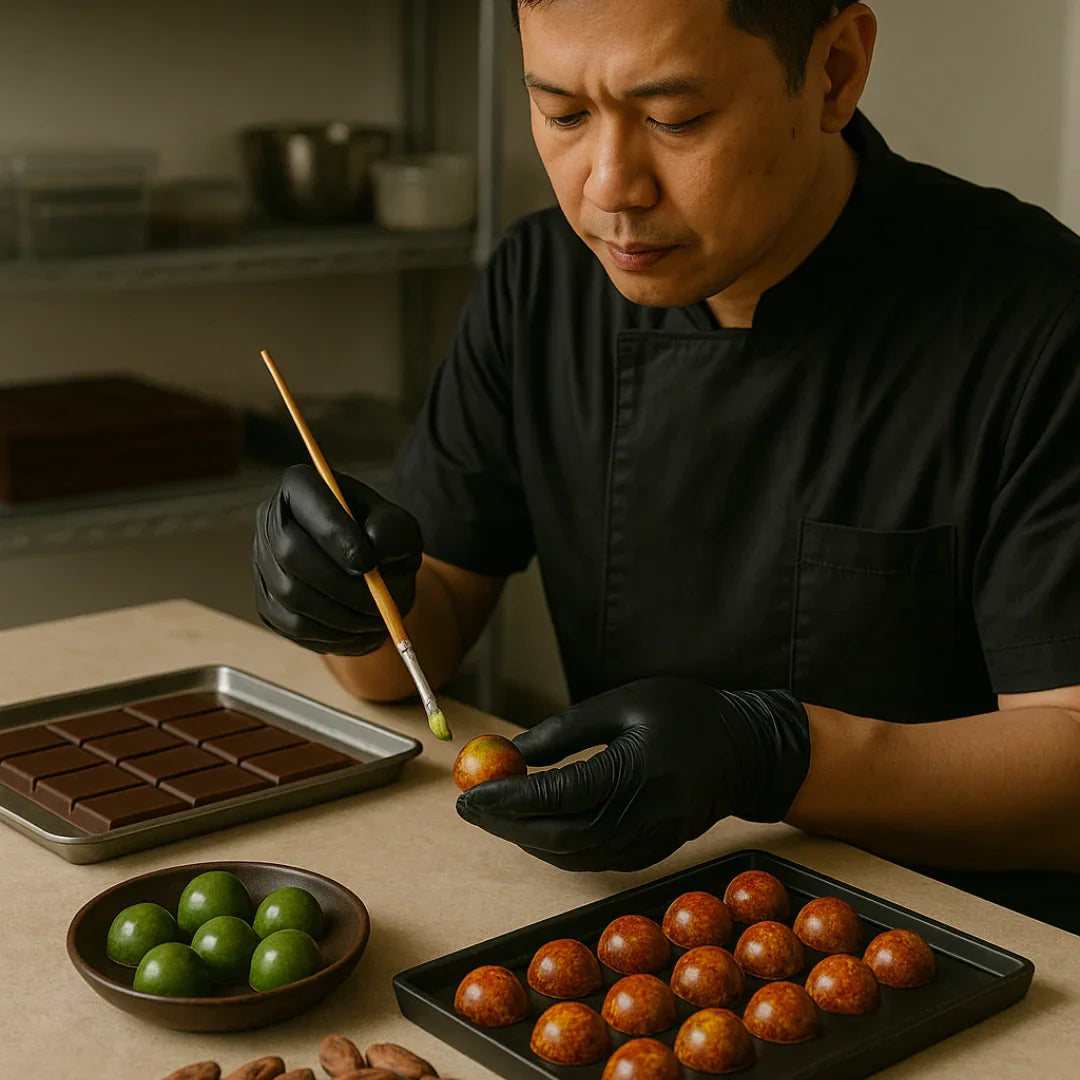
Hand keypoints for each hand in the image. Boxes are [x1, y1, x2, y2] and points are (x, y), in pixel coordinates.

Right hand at [253, 464, 422, 654]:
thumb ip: (394, 529)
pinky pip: (293, 625)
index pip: (306, 501)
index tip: (367, 563)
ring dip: (340, 613)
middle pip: (290, 552)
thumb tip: (374, 543)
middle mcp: (272, 520)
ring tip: (376, 619)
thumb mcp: (399, 527)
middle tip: (377, 602)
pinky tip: (358, 631)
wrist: (371, 571)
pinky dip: (331, 633)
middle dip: (339, 583)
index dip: (334, 534)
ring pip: (291, 594)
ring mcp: (264, 563)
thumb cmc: (383, 540)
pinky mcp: (268, 602)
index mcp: (302, 487)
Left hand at [455, 677, 810, 871]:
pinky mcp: (654, 853)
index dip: (508, 798)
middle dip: (506, 826)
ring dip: (527, 840)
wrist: (747, 750)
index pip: (558, 795)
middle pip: (559, 836)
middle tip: (469, 808)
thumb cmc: (684, 713)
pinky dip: (557, 849)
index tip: (469, 792)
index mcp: (635, 771)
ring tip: (493, 814)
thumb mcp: (623, 702)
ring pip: (574, 856)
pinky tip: (534, 828)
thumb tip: (512, 752)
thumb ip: (566, 729)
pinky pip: (595, 860)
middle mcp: (643, 815)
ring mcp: (651, 841)